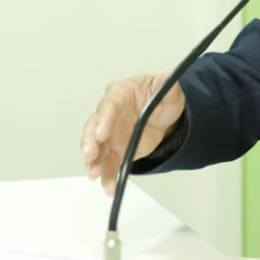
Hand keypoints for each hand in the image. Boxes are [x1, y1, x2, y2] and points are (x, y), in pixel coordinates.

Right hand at [80, 69, 184, 195]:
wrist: (166, 117)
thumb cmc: (161, 98)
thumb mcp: (168, 90)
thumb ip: (167, 84)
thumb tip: (169, 72)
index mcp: (120, 94)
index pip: (109, 105)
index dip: (104, 119)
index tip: (102, 133)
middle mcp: (109, 114)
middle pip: (94, 127)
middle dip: (90, 142)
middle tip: (90, 155)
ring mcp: (109, 134)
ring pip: (96, 148)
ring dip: (94, 162)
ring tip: (95, 174)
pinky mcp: (115, 150)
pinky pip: (108, 164)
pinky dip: (107, 175)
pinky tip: (109, 187)